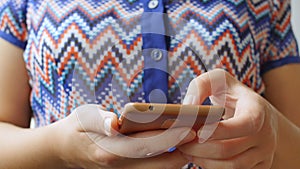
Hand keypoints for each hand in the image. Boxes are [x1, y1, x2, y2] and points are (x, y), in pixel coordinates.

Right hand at [50, 104, 195, 168]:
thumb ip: (100, 120)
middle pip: (158, 160)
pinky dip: (167, 159)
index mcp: (109, 149)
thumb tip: (115, 123)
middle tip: (201, 134)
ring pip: (158, 168)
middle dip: (181, 149)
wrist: (63, 150)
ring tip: (195, 140)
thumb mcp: (83, 118)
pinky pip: (151, 168)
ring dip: (177, 156)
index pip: (146, 144)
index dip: (170, 137)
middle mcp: (119, 164)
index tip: (190, 129)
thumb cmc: (76, 128)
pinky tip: (179, 148)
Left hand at [178, 69, 277, 168]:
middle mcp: (266, 134)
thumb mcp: (217, 80)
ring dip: (204, 161)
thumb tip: (188, 107)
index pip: (243, 125)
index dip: (217, 131)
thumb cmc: (231, 93)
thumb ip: (200, 87)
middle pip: (230, 150)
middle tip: (181, 144)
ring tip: (187, 151)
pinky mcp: (260, 165)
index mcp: (258, 111)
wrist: (254, 110)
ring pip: (232, 166)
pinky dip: (214, 167)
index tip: (195, 131)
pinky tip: (200, 157)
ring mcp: (265, 152)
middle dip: (200, 149)